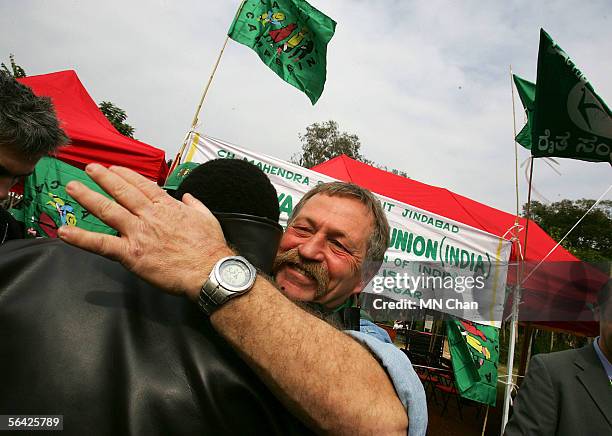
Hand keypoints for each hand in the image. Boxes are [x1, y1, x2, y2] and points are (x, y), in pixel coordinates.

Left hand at [58, 164, 232, 299]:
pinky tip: (65, 231)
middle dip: (103, 178)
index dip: (126, 175)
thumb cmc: (210, 247)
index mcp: (167, 207)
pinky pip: (101, 244)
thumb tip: (188, 198)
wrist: (208, 270)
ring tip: (73, 188)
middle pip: (122, 192)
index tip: (114, 168)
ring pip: (108, 210)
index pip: (142, 185)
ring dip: (88, 197)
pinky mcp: (131, 254)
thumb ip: (195, 205)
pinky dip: (82, 238)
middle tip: (89, 168)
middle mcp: (149, 216)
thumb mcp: (207, 218)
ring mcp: (138, 233)